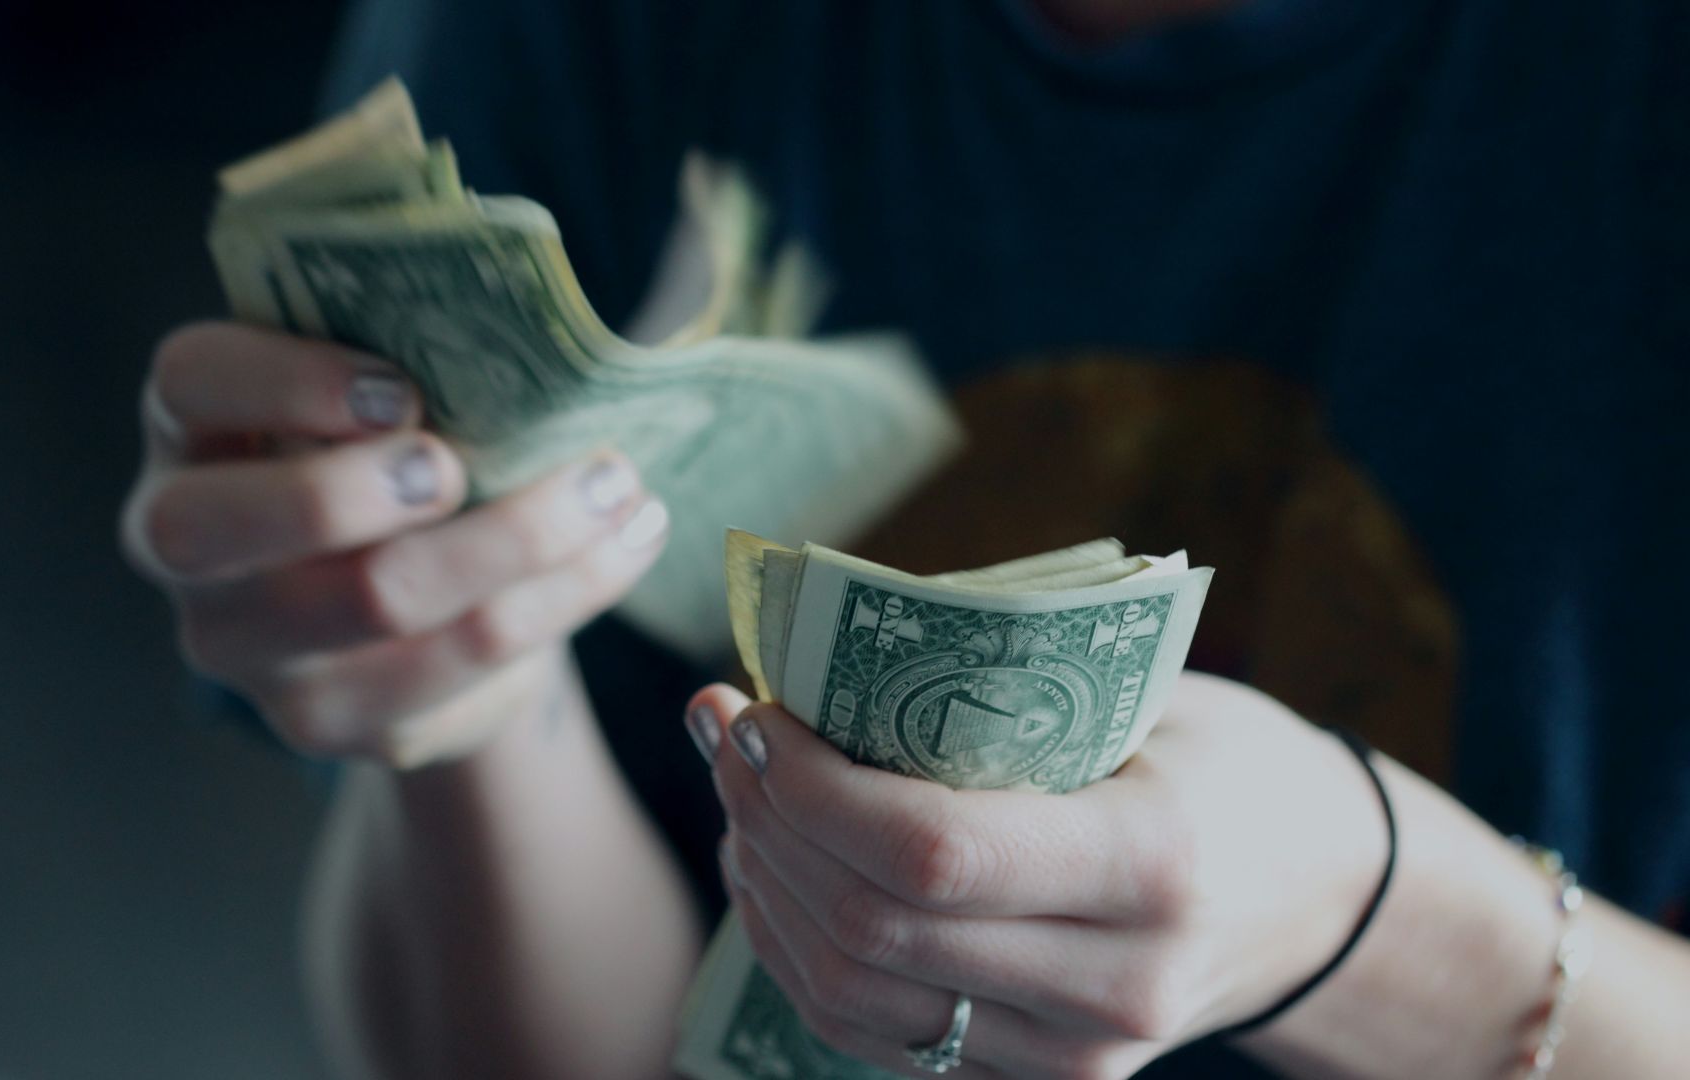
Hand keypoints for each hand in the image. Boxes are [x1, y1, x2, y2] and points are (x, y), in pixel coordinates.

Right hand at [120, 321, 668, 766]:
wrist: (418, 599)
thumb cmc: (397, 450)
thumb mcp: (382, 389)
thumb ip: (414, 348)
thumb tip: (539, 326)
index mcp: (191, 429)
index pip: (190, 384)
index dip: (285, 382)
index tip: (401, 389)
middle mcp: (185, 546)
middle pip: (228, 526)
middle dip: (357, 489)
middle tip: (462, 465)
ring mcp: (251, 651)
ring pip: (376, 600)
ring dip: (518, 537)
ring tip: (616, 486)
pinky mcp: (335, 721)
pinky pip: (460, 664)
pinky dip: (563, 596)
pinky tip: (625, 545)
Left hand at [688, 673, 1389, 1078]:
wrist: (1321, 898)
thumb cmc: (1228, 764)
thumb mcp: (1148, 697)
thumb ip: (1002, 689)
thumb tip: (821, 657)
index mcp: (1152, 864)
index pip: (932, 852)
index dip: (811, 787)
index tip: (754, 711)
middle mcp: (1114, 984)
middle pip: (872, 928)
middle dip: (767, 822)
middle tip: (725, 733)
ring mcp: (1075, 1056)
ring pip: (852, 995)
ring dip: (766, 886)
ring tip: (740, 796)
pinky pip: (874, 1036)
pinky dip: (802, 950)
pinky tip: (777, 870)